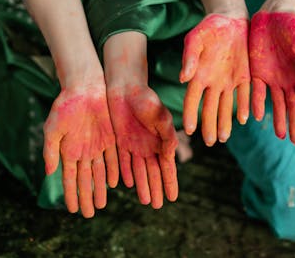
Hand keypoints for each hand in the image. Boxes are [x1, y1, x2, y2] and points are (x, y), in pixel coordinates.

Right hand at [43, 82, 118, 217]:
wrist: (84, 88)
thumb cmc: (65, 107)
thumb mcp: (53, 130)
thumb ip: (51, 152)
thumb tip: (50, 174)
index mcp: (68, 151)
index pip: (69, 179)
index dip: (71, 194)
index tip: (72, 210)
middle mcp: (83, 151)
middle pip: (86, 180)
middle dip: (87, 197)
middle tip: (89, 214)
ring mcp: (98, 145)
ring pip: (100, 172)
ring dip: (101, 188)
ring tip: (102, 204)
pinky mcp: (111, 137)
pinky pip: (113, 158)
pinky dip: (114, 170)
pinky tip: (115, 183)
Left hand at [107, 84, 177, 208]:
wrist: (125, 88)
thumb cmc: (146, 99)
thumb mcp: (160, 116)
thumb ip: (166, 136)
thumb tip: (170, 156)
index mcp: (162, 140)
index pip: (167, 167)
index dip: (170, 182)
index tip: (173, 198)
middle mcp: (149, 146)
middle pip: (153, 172)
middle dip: (156, 189)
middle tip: (159, 206)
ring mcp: (135, 145)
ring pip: (139, 171)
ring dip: (142, 185)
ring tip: (145, 201)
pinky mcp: (121, 141)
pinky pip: (124, 162)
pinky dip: (126, 173)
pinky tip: (127, 184)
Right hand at [180, 14, 250, 145]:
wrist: (231, 20)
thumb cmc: (209, 28)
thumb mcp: (196, 39)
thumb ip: (189, 57)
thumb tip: (183, 78)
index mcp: (199, 75)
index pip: (192, 99)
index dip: (190, 114)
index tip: (189, 130)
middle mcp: (214, 82)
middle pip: (210, 108)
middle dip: (209, 125)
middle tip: (209, 142)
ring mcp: (230, 81)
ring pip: (227, 106)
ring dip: (225, 122)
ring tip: (223, 138)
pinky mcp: (245, 76)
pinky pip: (245, 94)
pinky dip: (245, 106)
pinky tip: (246, 118)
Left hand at [249, 11, 294, 144]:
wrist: (275, 13)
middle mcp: (290, 80)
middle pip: (293, 106)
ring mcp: (273, 78)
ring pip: (277, 103)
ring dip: (279, 119)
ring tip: (280, 134)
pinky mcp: (257, 73)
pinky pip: (257, 92)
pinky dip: (257, 103)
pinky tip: (255, 115)